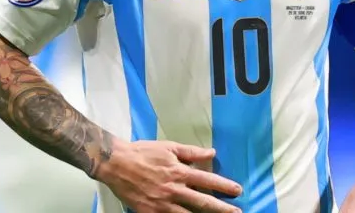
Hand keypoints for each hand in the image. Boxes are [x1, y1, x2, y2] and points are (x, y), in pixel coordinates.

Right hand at [94, 139, 242, 212]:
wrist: (116, 163)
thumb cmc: (143, 152)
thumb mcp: (169, 147)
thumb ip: (191, 152)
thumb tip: (212, 154)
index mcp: (179, 171)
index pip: (207, 180)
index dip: (224, 186)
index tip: (238, 191)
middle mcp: (173, 189)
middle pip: (202, 202)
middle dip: (222, 209)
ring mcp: (162, 204)